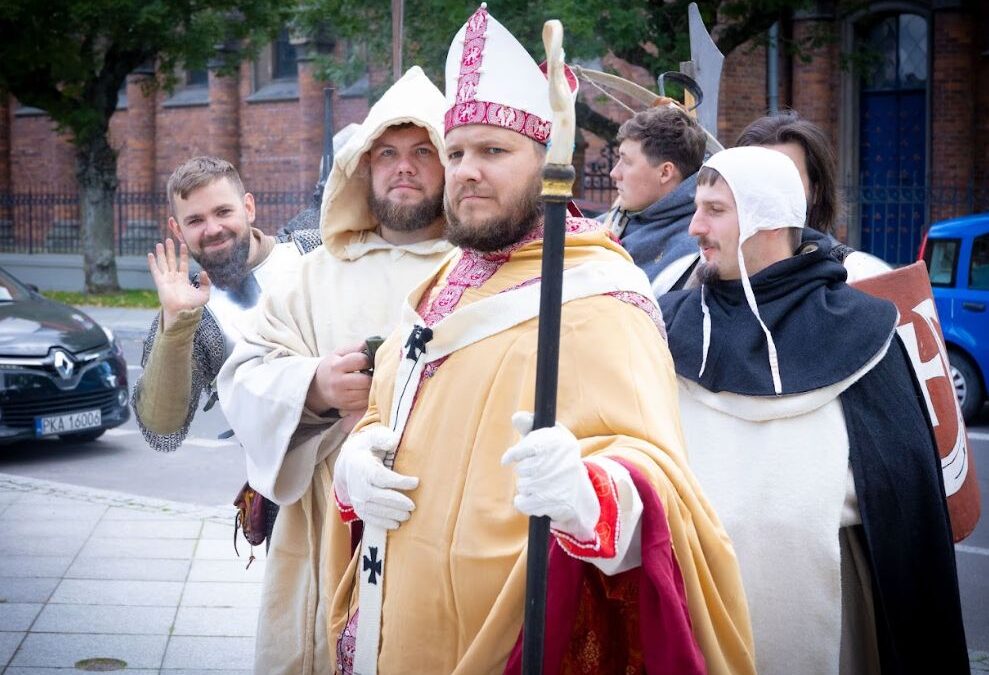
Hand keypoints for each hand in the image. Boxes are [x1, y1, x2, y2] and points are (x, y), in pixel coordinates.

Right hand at [147, 239, 210, 328]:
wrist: (184, 312)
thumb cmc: (193, 306)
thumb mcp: (204, 294)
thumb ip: (206, 283)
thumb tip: (204, 272)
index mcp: (183, 280)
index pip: (183, 263)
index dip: (183, 254)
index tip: (183, 245)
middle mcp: (174, 278)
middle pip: (171, 261)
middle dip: (170, 250)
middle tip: (169, 239)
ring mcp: (167, 280)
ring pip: (163, 263)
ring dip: (161, 253)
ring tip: (160, 243)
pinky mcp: (160, 282)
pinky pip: (155, 270)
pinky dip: (152, 262)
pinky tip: (150, 254)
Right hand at [305, 343, 371, 416]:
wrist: (318, 386)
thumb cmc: (333, 366)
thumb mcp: (340, 353)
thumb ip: (356, 347)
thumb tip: (374, 343)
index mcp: (336, 366)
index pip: (360, 361)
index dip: (368, 360)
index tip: (368, 361)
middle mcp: (338, 383)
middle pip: (365, 380)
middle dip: (372, 375)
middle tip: (371, 372)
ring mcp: (342, 397)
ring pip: (367, 393)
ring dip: (372, 386)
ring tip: (368, 380)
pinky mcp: (347, 406)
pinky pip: (365, 402)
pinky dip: (369, 396)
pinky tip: (365, 389)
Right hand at [333, 425, 417, 529]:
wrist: (347, 464)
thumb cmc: (367, 449)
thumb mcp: (372, 437)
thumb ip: (382, 437)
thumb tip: (394, 441)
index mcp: (362, 467)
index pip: (381, 477)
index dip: (398, 481)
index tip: (416, 482)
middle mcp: (357, 484)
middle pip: (377, 497)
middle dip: (396, 502)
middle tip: (413, 506)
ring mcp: (356, 498)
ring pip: (373, 510)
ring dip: (391, 514)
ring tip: (408, 515)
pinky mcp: (358, 507)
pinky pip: (369, 518)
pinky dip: (382, 523)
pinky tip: (396, 524)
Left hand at [501, 412, 598, 539]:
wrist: (580, 489)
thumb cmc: (557, 458)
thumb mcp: (548, 437)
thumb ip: (530, 425)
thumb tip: (516, 417)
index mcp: (558, 443)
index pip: (525, 449)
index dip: (514, 454)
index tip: (508, 459)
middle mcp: (559, 464)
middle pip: (522, 469)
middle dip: (525, 470)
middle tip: (537, 470)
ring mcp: (555, 484)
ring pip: (522, 485)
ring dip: (527, 485)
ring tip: (540, 483)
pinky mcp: (553, 503)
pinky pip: (522, 502)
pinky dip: (523, 501)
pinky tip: (534, 497)